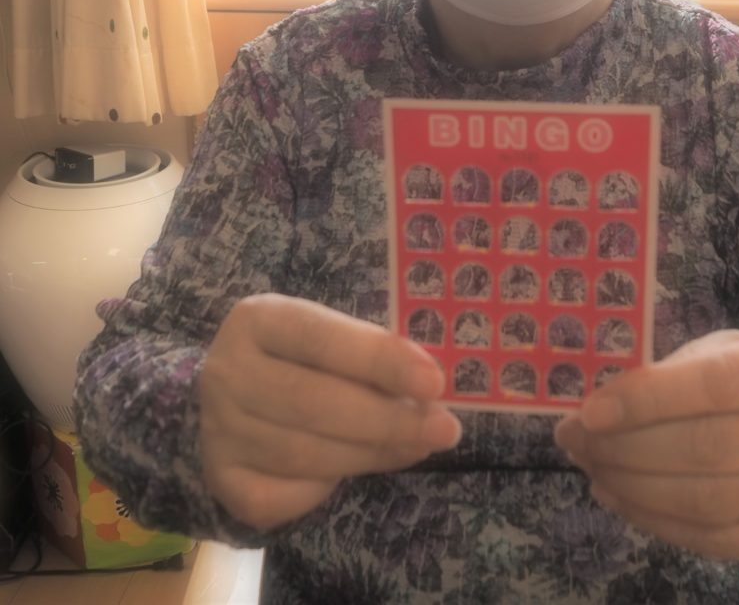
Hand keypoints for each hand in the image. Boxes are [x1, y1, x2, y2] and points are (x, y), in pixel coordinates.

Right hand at [199, 294, 460, 530]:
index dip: (379, 360)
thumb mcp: (330, 335)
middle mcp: (227, 371)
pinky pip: (283, 496)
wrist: (235, 392)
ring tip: (418, 445)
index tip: (435, 382)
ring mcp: (217, 429)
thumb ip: (369, 353)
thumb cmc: (303, 355)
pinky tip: (357, 468)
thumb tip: (428, 389)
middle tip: (444, 429)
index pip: (321, 337)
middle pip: (312, 402)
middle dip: (388, 420)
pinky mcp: (221, 478)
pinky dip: (327, 488)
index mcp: (258, 319)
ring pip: (304, 453)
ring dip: (373, 453)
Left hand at [554, 330, 738, 561]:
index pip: (716, 385)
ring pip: (704, 501)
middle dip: (624, 446)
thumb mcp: (731, 350)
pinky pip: (711, 539)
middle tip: (572, 438)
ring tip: (589, 465)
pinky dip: (653, 520)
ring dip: (631, 486)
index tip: (589, 410)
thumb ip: (677, 370)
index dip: (648, 398)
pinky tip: (616, 496)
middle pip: (705, 448)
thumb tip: (602, 404)